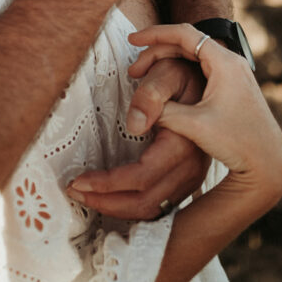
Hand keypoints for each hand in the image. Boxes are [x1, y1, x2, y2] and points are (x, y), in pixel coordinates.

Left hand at [66, 58, 208, 218]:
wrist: (207, 80)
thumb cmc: (183, 73)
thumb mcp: (167, 72)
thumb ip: (151, 94)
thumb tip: (134, 125)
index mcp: (183, 145)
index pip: (142, 177)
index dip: (108, 184)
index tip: (78, 180)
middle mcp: (190, 169)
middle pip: (145, 202)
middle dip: (106, 202)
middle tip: (74, 192)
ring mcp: (191, 178)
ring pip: (151, 208)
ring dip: (116, 208)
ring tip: (86, 196)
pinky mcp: (186, 180)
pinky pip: (157, 203)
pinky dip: (130, 206)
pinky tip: (110, 196)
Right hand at [128, 24, 281, 203]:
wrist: (269, 163)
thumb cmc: (237, 143)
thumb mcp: (196, 126)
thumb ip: (165, 111)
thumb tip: (139, 108)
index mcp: (225, 63)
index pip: (185, 34)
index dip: (156, 34)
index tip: (133, 38)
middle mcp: (231, 62)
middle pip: (187, 42)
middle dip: (157, 51)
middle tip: (135, 69)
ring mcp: (234, 73)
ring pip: (194, 55)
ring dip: (168, 60)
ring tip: (145, 74)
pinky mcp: (233, 85)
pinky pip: (201, 66)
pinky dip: (180, 70)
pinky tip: (166, 83)